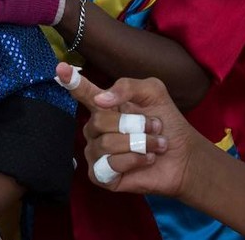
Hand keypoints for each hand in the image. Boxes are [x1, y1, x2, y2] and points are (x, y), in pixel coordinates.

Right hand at [59, 62, 198, 199]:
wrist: (183, 155)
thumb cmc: (167, 123)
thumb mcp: (153, 92)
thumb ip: (128, 86)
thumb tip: (100, 99)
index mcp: (105, 105)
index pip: (83, 92)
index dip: (71, 81)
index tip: (60, 68)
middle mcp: (96, 129)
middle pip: (99, 120)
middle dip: (134, 124)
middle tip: (155, 127)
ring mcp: (96, 153)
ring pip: (106, 143)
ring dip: (139, 143)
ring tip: (155, 145)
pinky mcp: (101, 176)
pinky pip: (109, 164)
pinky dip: (134, 160)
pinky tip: (146, 159)